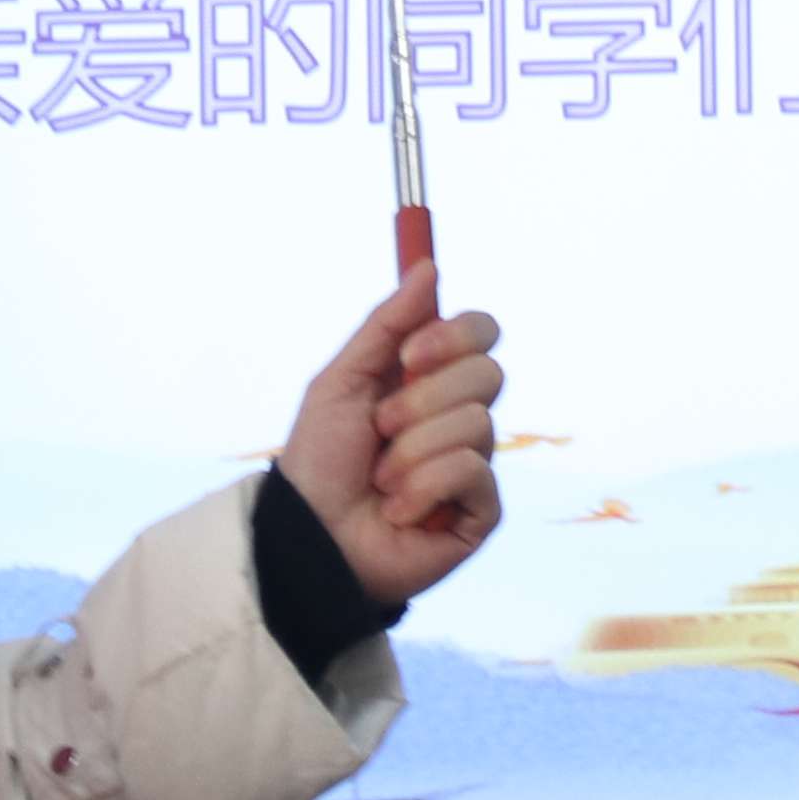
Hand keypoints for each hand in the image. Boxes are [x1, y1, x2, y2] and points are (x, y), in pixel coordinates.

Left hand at [272, 263, 503, 606]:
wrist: (310, 534)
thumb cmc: (320, 460)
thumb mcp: (342, 381)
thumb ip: (386, 324)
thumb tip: (429, 265)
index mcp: (431, 378)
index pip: (481, 333)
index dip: (455, 336)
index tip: (410, 355)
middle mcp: (460, 416)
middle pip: (488, 373)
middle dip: (422, 400)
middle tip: (380, 426)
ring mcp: (475, 464)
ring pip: (477, 424)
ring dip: (412, 451)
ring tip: (380, 479)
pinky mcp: (481, 511)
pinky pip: (473, 472)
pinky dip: (423, 487)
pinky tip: (399, 510)